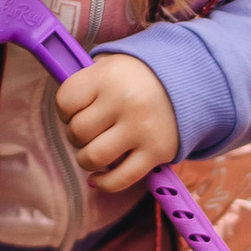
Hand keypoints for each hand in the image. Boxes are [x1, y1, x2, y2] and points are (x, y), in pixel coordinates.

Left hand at [55, 52, 178, 186]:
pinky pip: (119, 179)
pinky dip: (104, 183)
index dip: (66, 111)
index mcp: (108, 75)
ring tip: (96, 151)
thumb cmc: (136, 79)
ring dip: (87, 159)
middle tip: (92, 130)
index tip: (78, 111)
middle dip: (78, 136)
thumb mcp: (110, 66)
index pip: (65, 101)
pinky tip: (98, 178)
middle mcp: (125, 101)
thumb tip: (62, 112)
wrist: (188, 82)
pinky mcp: (157, 152)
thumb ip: (84, 84)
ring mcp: (141, 128)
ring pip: (92, 158)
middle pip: (77, 132)